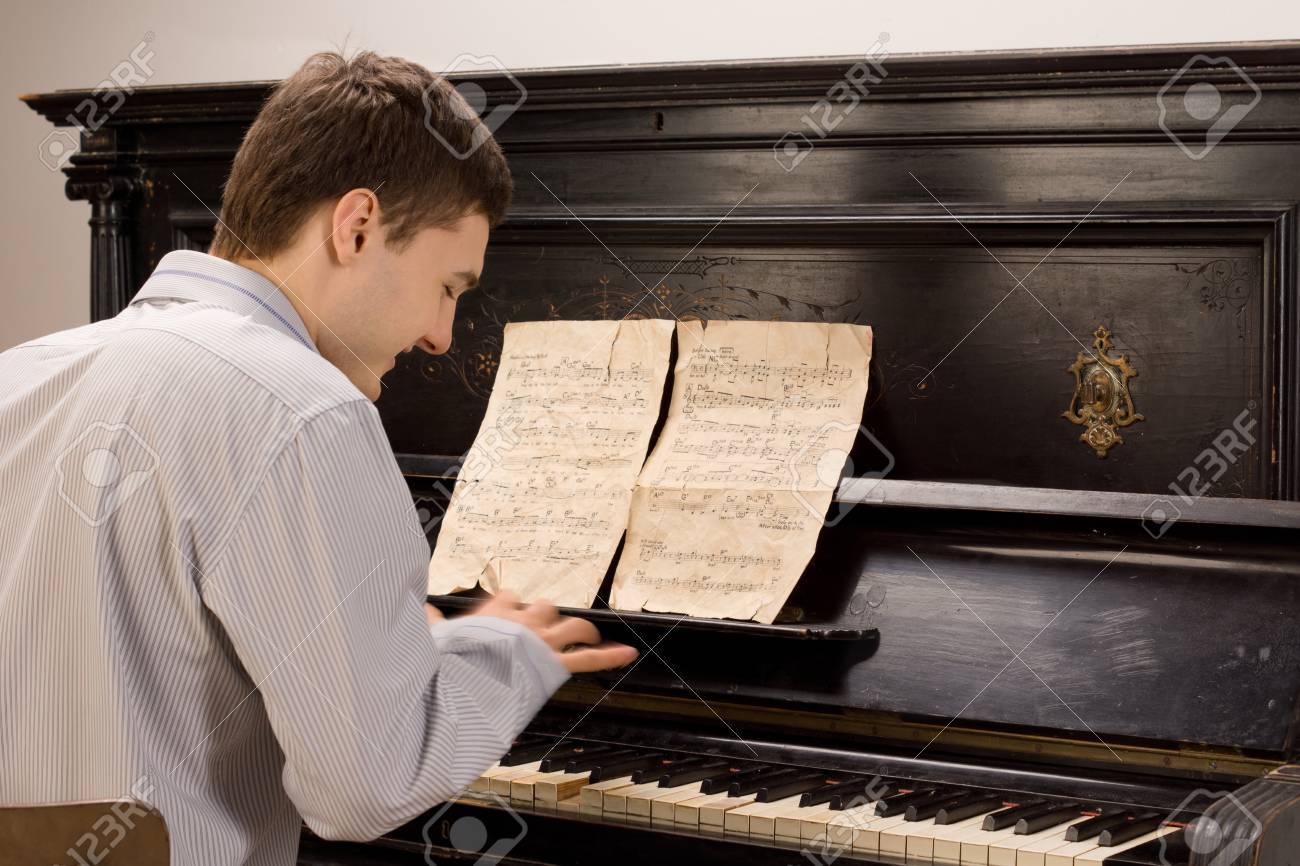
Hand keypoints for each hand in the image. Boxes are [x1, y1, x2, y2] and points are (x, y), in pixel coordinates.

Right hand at [435, 591, 637, 673]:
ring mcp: (543, 640)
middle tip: (548, 630)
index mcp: (495, 612)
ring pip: (571, 625)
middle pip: (544, 607)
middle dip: (547, 616)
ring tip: (588, 636)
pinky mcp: (555, 663)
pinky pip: (588, 658)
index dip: (513, 605)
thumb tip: (417, 607)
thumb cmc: (451, 658)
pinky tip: (628, 654)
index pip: (511, 597)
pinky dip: (610, 656)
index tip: (510, 612)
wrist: (468, 675)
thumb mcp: (436, 637)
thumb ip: (429, 621)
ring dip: (581, 630)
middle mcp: (523, 620)